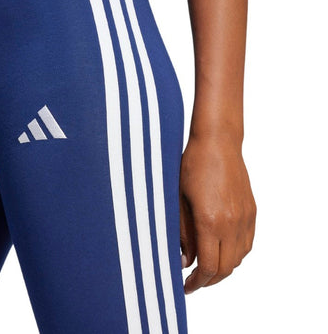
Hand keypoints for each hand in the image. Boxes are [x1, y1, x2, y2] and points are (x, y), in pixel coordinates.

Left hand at [179, 133, 256, 293]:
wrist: (217, 143)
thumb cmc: (192, 166)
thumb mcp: (179, 200)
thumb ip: (182, 233)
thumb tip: (184, 260)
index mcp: (210, 221)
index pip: (208, 266)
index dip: (196, 282)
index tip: (186, 286)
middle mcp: (232, 224)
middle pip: (225, 268)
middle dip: (209, 280)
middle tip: (194, 281)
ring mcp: (245, 218)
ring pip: (239, 258)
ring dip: (223, 268)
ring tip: (206, 267)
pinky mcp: (252, 211)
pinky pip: (247, 243)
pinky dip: (235, 254)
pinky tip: (222, 250)